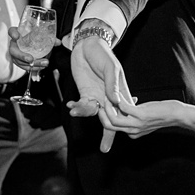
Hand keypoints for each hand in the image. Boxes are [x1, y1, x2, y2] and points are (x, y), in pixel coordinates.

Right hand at [8, 25, 59, 70]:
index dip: (13, 33)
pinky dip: (32, 68)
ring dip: (31, 64)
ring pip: (19, 61)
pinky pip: (23, 66)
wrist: (27, 44)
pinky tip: (41, 67)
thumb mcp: (38, 35)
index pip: (12, 31)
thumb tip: (57, 42)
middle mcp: (14, 44)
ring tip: (43, 64)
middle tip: (31, 59)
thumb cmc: (31, 38)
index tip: (17, 36)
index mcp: (17, 34)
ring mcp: (15, 54)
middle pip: (13, 51)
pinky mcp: (18, 61)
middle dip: (22, 56)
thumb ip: (48, 37)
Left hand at [66, 36, 133, 152]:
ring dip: (84, 115)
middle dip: (108, 135)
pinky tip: (71, 106)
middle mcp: (109, 98)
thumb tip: (115, 100)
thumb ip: (112, 84)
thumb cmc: (103, 54)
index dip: (122, 125)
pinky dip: (76, 108)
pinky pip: (82, 106)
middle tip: (105, 149)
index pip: (123, 112)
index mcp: (120, 93)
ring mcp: (96, 96)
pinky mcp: (85, 93)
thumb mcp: (111, 67)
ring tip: (75, 111)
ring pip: (94, 114)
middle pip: (111, 119)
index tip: (120, 135)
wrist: (87, 45)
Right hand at [105, 97, 183, 137]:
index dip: (106, 116)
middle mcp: (133, 131)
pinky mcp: (141, 115)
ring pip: (112, 120)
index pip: (113, 127)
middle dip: (100, 113)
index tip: (104, 104)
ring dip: (106, 107)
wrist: (178, 115)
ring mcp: (137, 124)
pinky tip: (116, 92)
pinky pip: (122, 108)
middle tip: (97, 100)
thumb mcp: (147, 119)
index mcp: (133, 132)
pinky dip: (117, 100)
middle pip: (108, 126)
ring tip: (104, 95)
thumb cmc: (164, 114)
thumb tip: (129, 109)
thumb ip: (136, 118)